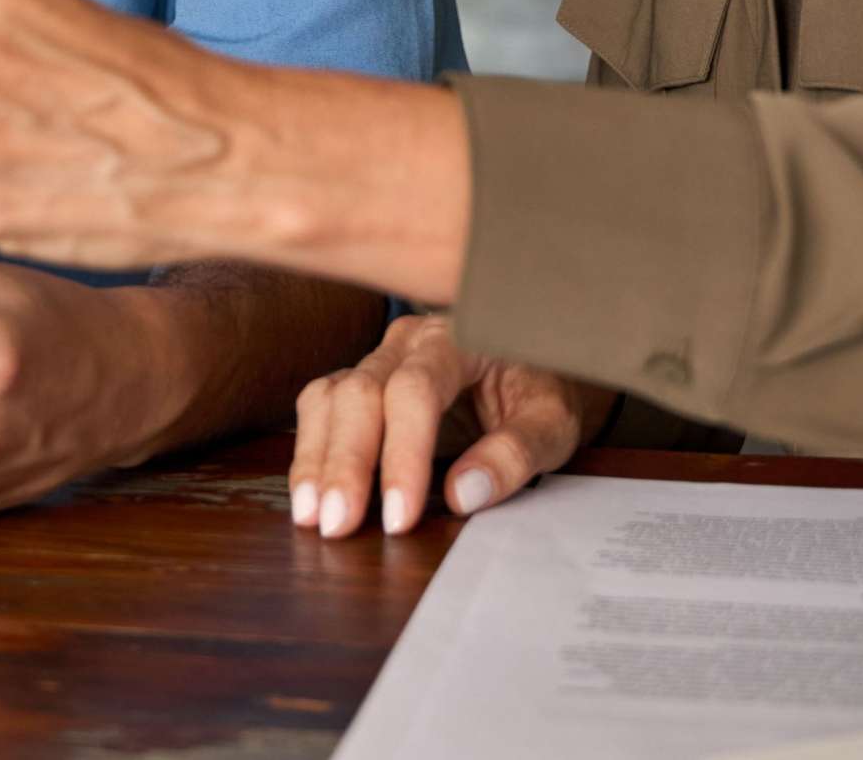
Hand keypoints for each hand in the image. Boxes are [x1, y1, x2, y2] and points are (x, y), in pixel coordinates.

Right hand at [290, 312, 609, 538]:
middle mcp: (408, 341)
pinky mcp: (361, 384)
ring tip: (311, 516)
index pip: (416, 390)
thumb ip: (516, 452)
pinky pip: (321, 409)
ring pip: (330, 398)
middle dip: (346, 462)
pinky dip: (311, 453)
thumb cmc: (543, 392)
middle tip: (337, 525)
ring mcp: (379, 359)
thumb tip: (461, 493)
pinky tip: (309, 497)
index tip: (399, 517)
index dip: (403, 454)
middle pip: (360, 392)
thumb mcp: (552, 423)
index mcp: (458, 337)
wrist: (536, 366)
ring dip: (317, 459)